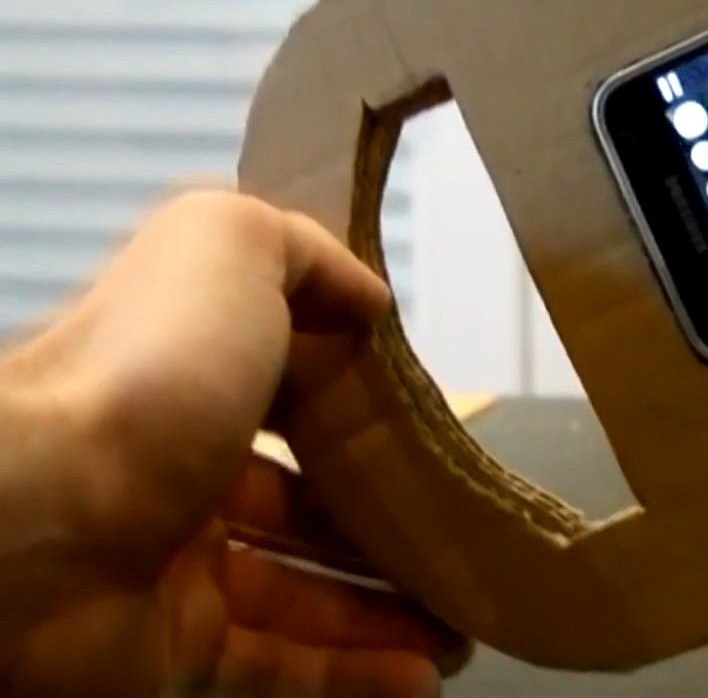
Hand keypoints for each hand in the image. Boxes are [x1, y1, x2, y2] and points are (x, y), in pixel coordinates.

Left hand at [0, 190, 468, 695]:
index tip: (437, 428)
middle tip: (467, 538)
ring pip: (303, 593)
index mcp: (184, 379)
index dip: (363, 409)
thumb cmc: (143, 378)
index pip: (287, 394)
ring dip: (391, 608)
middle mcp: (175, 473)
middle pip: (304, 503)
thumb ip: (303, 251)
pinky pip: (282, 670)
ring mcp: (174, 573)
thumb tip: (368, 300)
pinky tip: (425, 675)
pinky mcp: (174, 656)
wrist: (31, 522)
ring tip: (466, 621)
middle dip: (388, 521)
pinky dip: (359, 675)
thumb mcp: (225, 249)